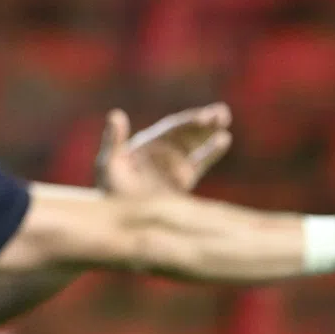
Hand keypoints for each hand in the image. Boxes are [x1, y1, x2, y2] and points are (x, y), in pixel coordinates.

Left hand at [95, 104, 232, 195]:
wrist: (120, 221)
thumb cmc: (110, 192)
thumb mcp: (109, 165)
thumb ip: (114, 141)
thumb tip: (116, 114)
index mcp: (147, 144)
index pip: (172, 128)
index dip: (188, 121)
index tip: (204, 117)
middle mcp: (163, 151)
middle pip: (188, 132)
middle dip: (205, 122)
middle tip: (222, 113)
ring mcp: (175, 165)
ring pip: (196, 144)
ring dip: (210, 132)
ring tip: (225, 119)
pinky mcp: (183, 181)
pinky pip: (200, 163)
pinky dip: (211, 151)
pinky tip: (224, 139)